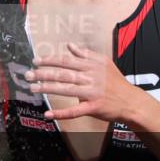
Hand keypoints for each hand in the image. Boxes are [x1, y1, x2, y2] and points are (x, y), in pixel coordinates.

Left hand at [26, 42, 140, 121]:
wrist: (131, 101)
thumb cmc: (116, 81)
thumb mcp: (104, 62)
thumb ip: (85, 54)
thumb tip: (70, 45)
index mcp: (92, 65)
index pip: (67, 61)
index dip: (50, 60)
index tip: (36, 61)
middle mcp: (91, 77)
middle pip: (63, 74)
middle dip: (44, 73)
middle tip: (28, 74)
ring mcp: (92, 93)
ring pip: (66, 89)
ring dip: (47, 89)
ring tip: (33, 88)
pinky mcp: (93, 107)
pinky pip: (75, 111)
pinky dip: (61, 113)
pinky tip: (48, 114)